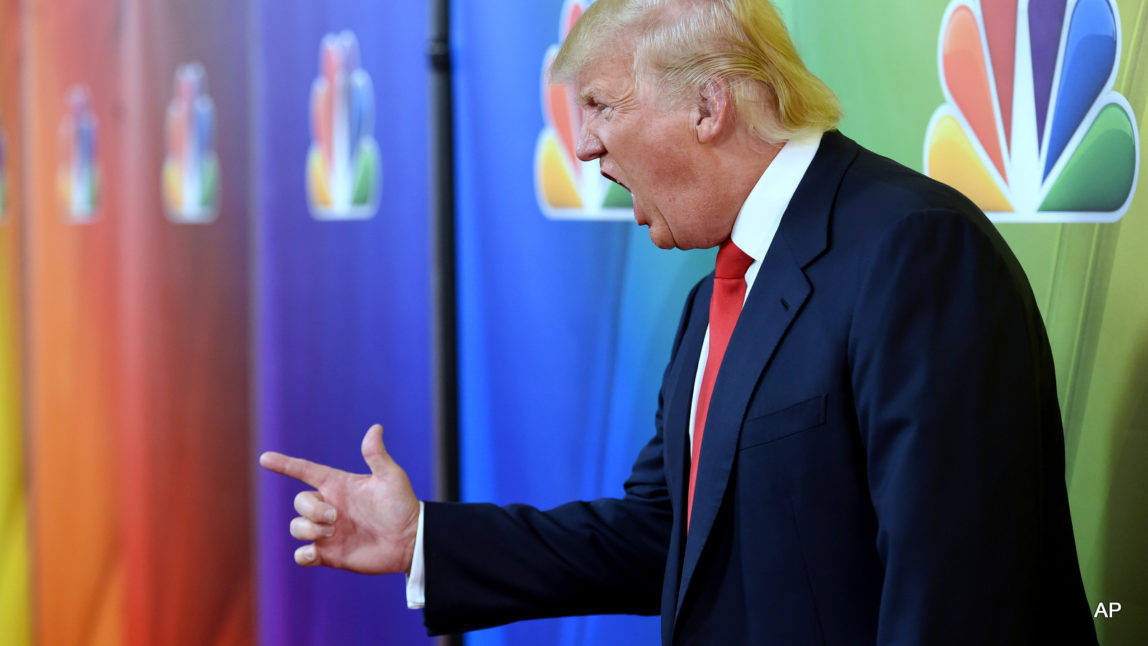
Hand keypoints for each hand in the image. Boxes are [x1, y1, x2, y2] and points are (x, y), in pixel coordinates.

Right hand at [259, 424, 419, 574]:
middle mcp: (329, 507)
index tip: (265, 458)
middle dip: (311, 509)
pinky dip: (304, 555)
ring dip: (309, 530)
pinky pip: (301, 555)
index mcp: (339, 485)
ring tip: (334, 533)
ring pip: (296, 527)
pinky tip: (318, 553)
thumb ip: (377, 455)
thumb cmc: (402, 506)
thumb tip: (375, 428)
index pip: (305, 471)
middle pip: (299, 502)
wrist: (410, 541)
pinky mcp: (329, 555)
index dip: (285, 464)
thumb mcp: (391, 478)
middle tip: (336, 518)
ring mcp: (327, 532)